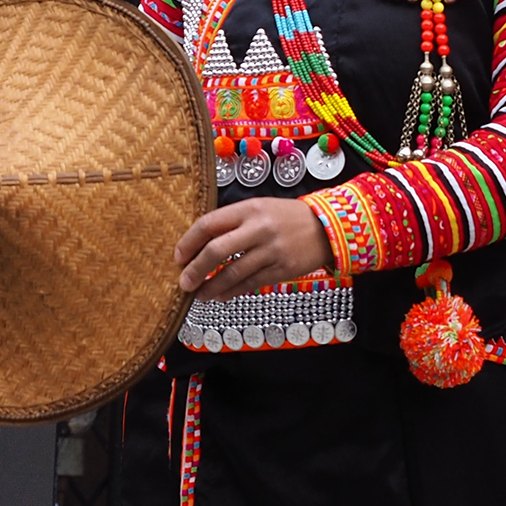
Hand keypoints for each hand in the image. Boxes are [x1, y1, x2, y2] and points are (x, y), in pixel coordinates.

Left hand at [173, 198, 332, 300]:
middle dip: (196, 269)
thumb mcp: (258, 208)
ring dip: (212, 287)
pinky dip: (232, 292)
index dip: (189, 242)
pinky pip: (250, 284)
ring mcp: (271, 251)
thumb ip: (231, 223)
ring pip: (233, 273)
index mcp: (248, 209)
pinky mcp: (281, 270)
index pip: (209, 224)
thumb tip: (200, 246)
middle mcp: (258, 229)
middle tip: (183, 282)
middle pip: (217, 250)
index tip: (178, 257)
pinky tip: (220, 296)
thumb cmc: (285, 217)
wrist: (327, 227)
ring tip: (199, 295)